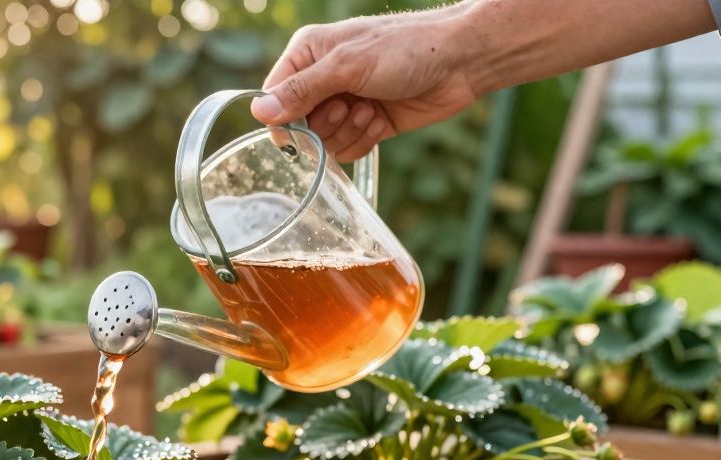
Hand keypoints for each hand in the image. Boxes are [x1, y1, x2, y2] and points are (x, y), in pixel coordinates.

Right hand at [252, 9, 484, 161]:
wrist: (461, 61)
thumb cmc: (406, 48)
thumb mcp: (348, 65)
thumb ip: (302, 90)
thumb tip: (259, 112)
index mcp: (308, 54)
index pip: (273, 98)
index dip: (284, 119)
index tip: (303, 125)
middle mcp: (323, 79)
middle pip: (298, 125)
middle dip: (324, 124)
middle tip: (347, 106)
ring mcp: (345, 103)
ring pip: (323, 141)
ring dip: (347, 132)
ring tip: (370, 110)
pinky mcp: (367, 124)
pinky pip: (347, 149)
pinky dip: (362, 140)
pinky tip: (379, 120)